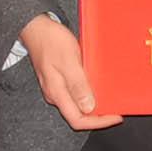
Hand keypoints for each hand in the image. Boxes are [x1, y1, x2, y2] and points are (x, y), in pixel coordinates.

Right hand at [20, 15, 117, 131]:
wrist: (35, 28)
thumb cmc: (51, 41)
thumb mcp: (68, 61)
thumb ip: (78, 85)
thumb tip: (88, 107)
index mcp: (57, 92)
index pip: (77, 120)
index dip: (98, 122)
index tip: (115, 116)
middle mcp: (55, 94)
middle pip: (77, 115)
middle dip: (98, 116)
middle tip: (116, 108)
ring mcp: (55, 88)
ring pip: (76, 105)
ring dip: (94, 105)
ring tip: (109, 98)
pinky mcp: (58, 80)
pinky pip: (74, 94)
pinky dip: (88, 94)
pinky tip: (97, 86)